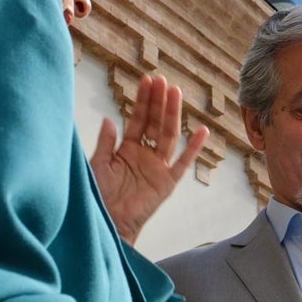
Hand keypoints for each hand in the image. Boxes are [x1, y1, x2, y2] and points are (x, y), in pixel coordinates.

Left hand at [89, 74, 208, 243]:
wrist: (109, 222)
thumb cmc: (100, 196)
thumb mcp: (98, 165)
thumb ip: (105, 143)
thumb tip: (109, 119)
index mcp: (128, 149)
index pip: (139, 119)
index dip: (143, 100)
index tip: (147, 80)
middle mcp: (146, 155)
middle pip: (156, 123)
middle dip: (159, 102)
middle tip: (162, 80)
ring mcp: (158, 167)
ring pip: (169, 136)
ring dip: (172, 115)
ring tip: (176, 93)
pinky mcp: (168, 182)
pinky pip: (184, 163)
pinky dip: (194, 148)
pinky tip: (202, 131)